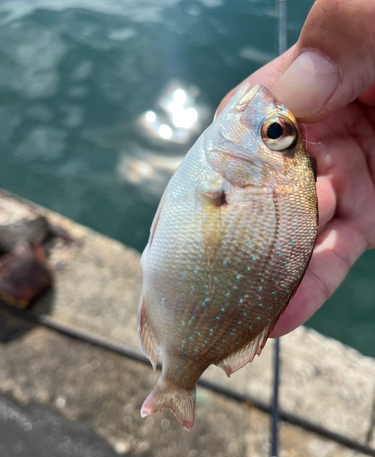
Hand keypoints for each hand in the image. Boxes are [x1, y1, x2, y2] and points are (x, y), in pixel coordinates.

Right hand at [216, 0, 374, 335]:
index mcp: (308, 85)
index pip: (241, 129)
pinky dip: (309, 285)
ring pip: (293, 233)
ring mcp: (342, 178)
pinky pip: (335, 253)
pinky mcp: (369, 213)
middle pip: (259, 192)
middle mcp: (316, 137)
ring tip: (231, 312)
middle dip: (231, 235)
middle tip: (200, 281)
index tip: (186, 213)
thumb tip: (291, 90)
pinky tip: (281, 315)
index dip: (214, 168)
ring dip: (263, 273)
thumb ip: (336, 40)